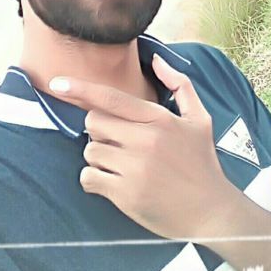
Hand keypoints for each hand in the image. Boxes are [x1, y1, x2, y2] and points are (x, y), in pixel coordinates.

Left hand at [48, 53, 237, 240]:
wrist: (212, 212)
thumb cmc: (202, 163)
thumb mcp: (199, 118)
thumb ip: (180, 84)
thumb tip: (156, 58)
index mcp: (159, 119)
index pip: (111, 99)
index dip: (81, 90)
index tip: (57, 83)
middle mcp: (145, 141)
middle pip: (93, 123)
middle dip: (98, 130)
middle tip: (117, 142)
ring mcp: (134, 168)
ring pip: (90, 151)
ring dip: (98, 157)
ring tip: (122, 165)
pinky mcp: (126, 194)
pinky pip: (89, 178)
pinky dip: (94, 179)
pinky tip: (112, 182)